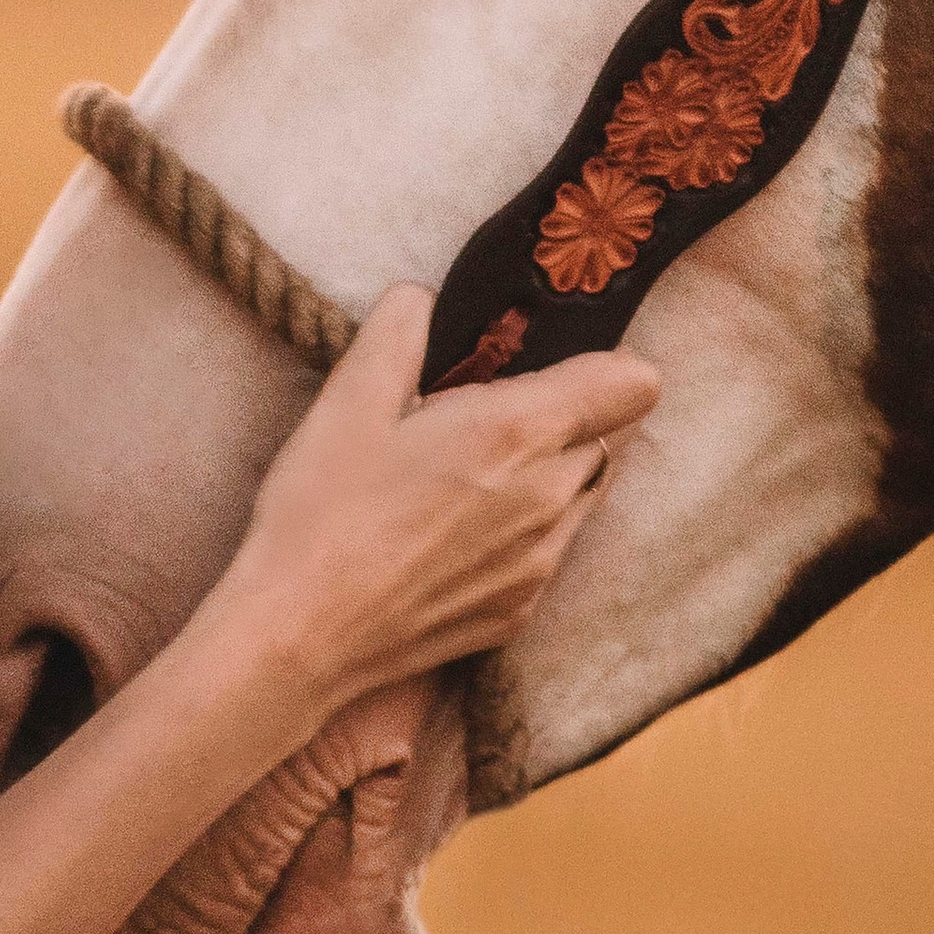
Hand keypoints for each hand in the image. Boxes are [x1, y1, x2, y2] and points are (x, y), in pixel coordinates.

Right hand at [204, 285, 657, 720]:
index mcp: (518, 432)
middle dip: (570, 417)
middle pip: (612, 438)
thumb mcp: (349, 397)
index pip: (633, 385)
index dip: (606, 364)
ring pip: (585, 496)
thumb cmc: (322, 511)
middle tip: (489, 419)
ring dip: (552, 475)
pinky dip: (526, 533)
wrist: (299, 635)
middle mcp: (549, 498)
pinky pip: (552, 553)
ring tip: (471, 477)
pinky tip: (455, 535)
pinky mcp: (521, 612)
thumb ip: (399, 328)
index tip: (555, 365)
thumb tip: (422, 298)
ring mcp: (541, 563)